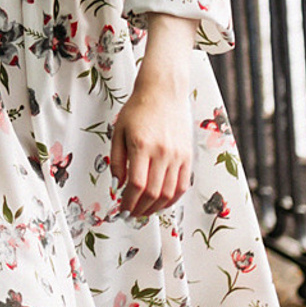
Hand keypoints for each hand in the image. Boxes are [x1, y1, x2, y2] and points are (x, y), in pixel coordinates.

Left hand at [108, 16, 195, 219]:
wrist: (164, 92)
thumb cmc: (138, 110)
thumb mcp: (119, 132)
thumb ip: (117, 161)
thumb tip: (119, 186)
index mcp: (142, 146)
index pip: (136, 184)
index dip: (128, 202)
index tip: (121, 209)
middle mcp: (162, 152)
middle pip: (153, 193)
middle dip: (140, 209)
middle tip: (130, 214)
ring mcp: (178, 155)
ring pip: (169, 193)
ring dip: (155, 207)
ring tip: (144, 211)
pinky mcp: (188, 156)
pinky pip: (182, 185)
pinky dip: (172, 199)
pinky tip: (161, 203)